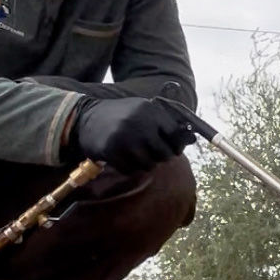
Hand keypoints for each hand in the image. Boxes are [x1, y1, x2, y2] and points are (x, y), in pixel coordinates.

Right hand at [67, 97, 195, 172]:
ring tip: (136, 155)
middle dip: (161, 157)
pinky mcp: (111, 151)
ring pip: (149, 164)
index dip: (176, 145)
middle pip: (164, 153)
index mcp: (150, 110)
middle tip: (152, 154)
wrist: (86, 117)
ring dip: (145, 164)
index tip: (172, 149)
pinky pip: (131, 170)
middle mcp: (139, 123)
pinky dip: (129, 168)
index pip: (175, 135)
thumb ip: (166, 124)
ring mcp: (125, 138)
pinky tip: (123, 158)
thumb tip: (193, 139)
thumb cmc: (121, 115)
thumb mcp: (143, 111)